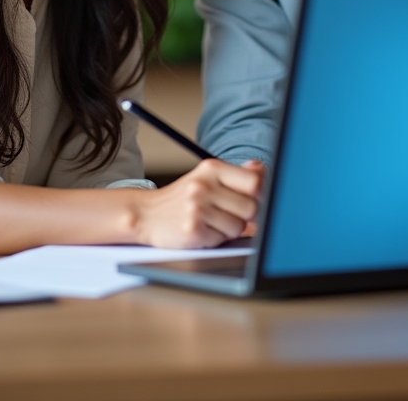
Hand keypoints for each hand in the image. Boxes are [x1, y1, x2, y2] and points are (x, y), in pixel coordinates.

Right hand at [133, 159, 263, 248]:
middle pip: (251, 207)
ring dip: (230, 229)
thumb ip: (236, 174)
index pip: (254, 181)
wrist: (146, 214)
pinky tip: (202, 231)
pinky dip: (216, 239)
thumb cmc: (183, 197)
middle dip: (245, 216)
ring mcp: (197, 208)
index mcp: (211, 168)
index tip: (255, 200)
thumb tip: (261, 168)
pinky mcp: (192, 230)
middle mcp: (203, 185)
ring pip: (239, 227)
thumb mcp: (207, 177)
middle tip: (228, 213)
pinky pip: (222, 240)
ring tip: (212, 222)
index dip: (261, 194)